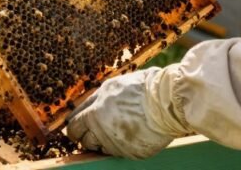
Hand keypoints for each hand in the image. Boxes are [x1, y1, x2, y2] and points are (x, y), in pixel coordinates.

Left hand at [65, 68, 180, 159]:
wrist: (166, 102)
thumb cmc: (139, 88)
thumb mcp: (110, 86)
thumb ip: (94, 99)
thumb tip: (81, 108)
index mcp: (94, 115)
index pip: (74, 128)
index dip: (75, 127)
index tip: (77, 126)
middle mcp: (102, 133)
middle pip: (85, 142)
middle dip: (88, 136)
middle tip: (97, 128)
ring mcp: (118, 146)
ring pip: (102, 149)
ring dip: (105, 141)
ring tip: (118, 128)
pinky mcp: (133, 154)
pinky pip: (122, 152)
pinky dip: (124, 144)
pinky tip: (133, 132)